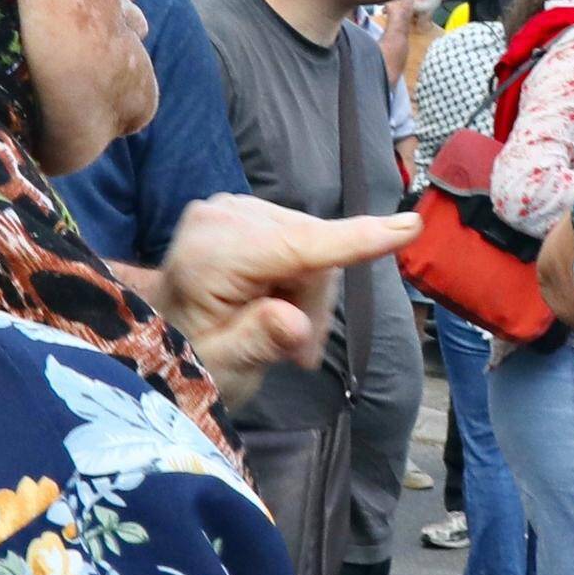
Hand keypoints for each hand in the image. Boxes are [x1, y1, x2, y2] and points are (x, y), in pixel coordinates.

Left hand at [157, 197, 412, 379]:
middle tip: (297, 354)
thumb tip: (291, 322)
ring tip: (283, 333)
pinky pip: (301, 236)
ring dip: (310, 292)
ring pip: (314, 242)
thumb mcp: (225, 368)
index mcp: (209, 256)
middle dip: (317, 301)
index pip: (296, 247)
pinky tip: (276, 303)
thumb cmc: (193, 361)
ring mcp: (232, 206)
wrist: (164, 338)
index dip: (353, 240)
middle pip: (314, 248)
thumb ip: (258, 340)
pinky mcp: (243, 208)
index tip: (408, 227)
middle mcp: (221, 216)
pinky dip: (299, 275)